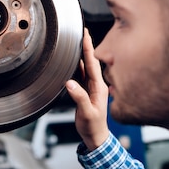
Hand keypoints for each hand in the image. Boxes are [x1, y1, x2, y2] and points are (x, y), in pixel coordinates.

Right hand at [65, 29, 109, 150]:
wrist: (96, 137)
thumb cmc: (93, 127)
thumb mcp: (86, 113)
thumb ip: (79, 98)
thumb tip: (70, 83)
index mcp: (98, 87)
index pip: (92, 63)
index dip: (88, 48)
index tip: (85, 34)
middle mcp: (96, 84)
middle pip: (90, 61)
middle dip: (86, 45)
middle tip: (81, 31)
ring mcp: (91, 87)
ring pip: (85, 66)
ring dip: (81, 54)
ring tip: (77, 41)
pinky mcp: (86, 91)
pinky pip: (81, 74)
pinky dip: (77, 65)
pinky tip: (73, 60)